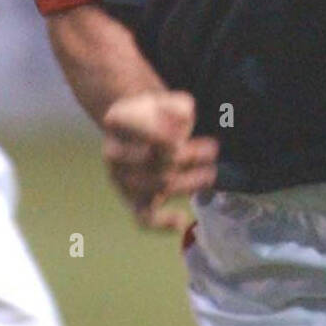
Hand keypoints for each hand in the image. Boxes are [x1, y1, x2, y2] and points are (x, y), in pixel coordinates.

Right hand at [101, 90, 217, 233]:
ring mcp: (123, 179)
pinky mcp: (134, 200)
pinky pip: (142, 219)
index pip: (136, 130)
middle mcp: (113, 152)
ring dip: (190, 182)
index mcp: (116, 121)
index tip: (180, 137)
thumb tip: (180, 123)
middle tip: (212, 149)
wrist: (146, 128)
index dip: (159, 136)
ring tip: (212, 173)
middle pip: (151, 162)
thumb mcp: (171, 101)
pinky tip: (181, 220)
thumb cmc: (161, 113)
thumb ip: (177, 107)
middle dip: (186, 157)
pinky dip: (161, 224)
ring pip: (157, 187)